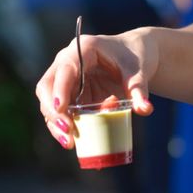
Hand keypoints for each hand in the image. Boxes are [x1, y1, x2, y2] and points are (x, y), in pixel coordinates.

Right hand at [35, 29, 157, 148]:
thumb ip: (139, 90)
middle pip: (47, 86)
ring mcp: (66, 79)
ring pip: (50, 101)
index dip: (60, 89)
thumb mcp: (139, 73)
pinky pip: (61, 111)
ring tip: (70, 143)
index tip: (61, 108)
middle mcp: (68, 62)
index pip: (65, 69)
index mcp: (83, 49)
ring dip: (56, 123)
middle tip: (68, 131)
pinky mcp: (71, 94)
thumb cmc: (135, 59)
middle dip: (53, 111)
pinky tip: (73, 141)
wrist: (135, 55)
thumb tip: (145, 109)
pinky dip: (64, 125)